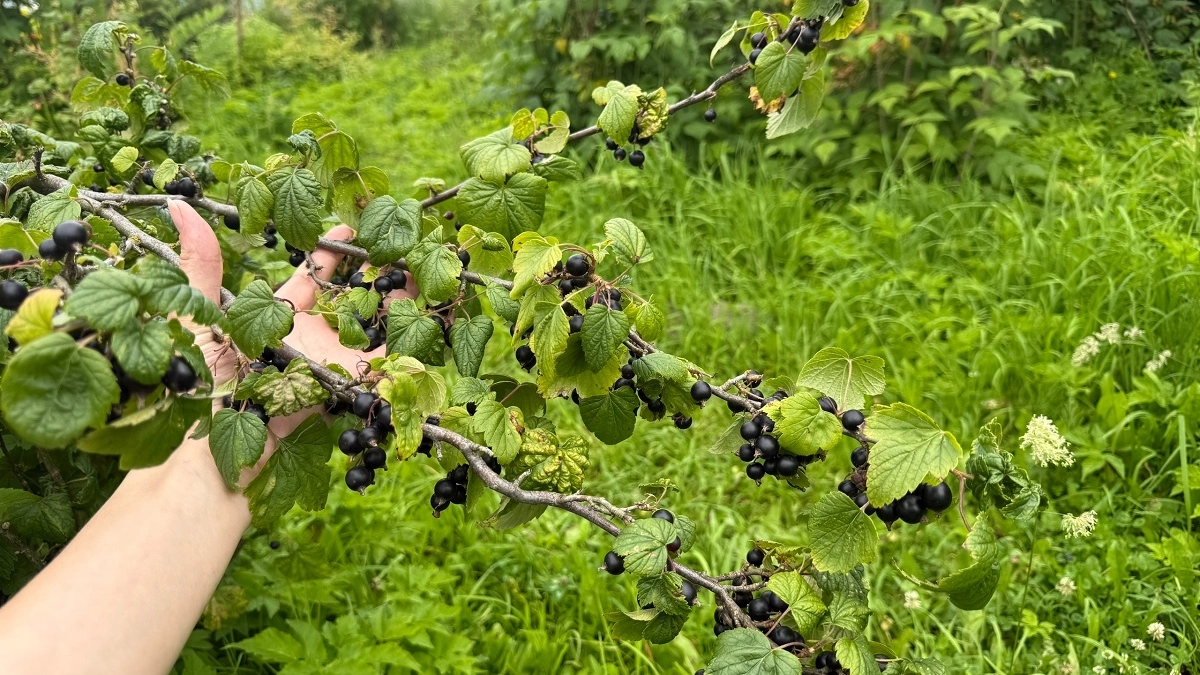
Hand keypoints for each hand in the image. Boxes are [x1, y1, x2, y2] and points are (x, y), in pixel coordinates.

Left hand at [168, 202, 416, 439]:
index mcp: (273, 318)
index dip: (331, 251)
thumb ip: (199, 263)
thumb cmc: (197, 384)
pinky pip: (382, 368)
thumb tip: (180, 204)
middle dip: (376, 274)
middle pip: (348, 300)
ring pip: (372, 329)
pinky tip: (427, 322)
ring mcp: (327, 365)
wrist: (213, 449)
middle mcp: (305, 339)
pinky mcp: (345, 391)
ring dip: (398, 305)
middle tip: (401, 246)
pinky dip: (406, 349)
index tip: (354, 225)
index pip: (309, 277)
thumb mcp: (196, 314)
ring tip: (424, 276)